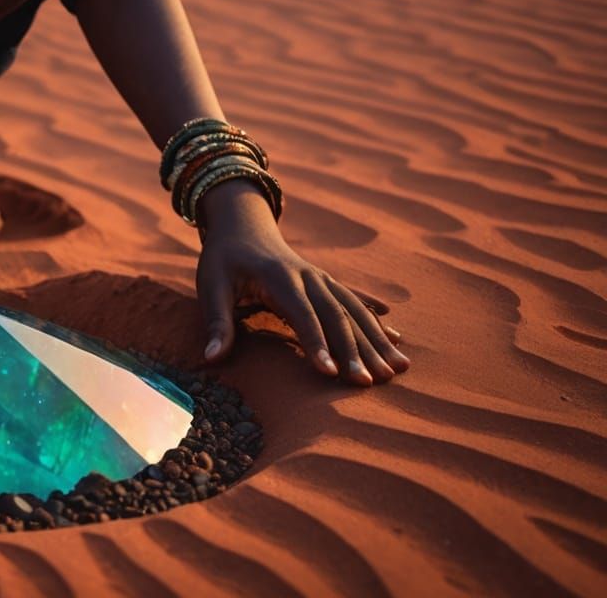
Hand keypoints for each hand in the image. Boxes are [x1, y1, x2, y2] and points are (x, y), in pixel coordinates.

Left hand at [194, 180, 410, 384]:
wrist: (243, 225)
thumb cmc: (224, 258)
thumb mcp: (210, 283)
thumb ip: (216, 320)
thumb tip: (211, 358)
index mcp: (279, 276)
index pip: (301, 313)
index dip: (316, 342)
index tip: (330, 373)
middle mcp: (307, 276)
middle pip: (335, 315)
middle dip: (355, 349)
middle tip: (370, 383)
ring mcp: (321, 278)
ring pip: (354, 309)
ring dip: (376, 338)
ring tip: (398, 368)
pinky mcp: (327, 283)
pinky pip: (356, 300)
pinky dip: (376, 319)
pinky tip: (398, 335)